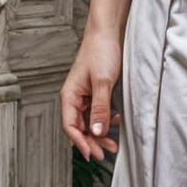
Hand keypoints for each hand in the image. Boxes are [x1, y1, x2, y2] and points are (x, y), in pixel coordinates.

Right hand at [61, 28, 122, 160]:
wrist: (108, 32)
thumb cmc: (101, 51)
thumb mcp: (102, 82)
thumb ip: (100, 108)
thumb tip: (97, 132)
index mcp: (70, 95)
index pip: (69, 126)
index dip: (80, 142)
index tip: (92, 154)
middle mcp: (75, 97)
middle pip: (79, 127)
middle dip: (92, 142)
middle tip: (105, 153)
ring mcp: (85, 95)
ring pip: (89, 122)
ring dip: (100, 133)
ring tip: (113, 143)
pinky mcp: (95, 92)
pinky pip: (97, 113)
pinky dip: (105, 121)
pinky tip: (116, 122)